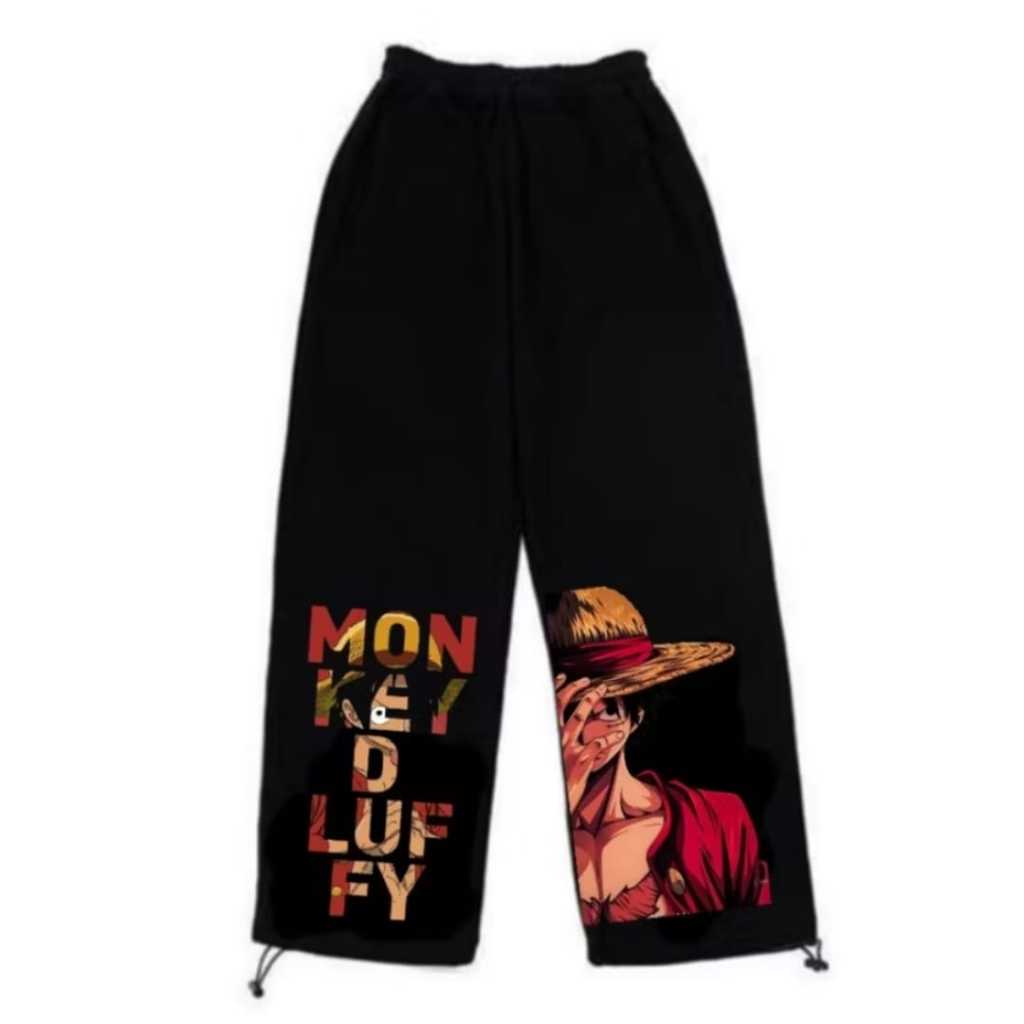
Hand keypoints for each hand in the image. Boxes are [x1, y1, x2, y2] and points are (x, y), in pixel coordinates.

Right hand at [554, 674, 624, 816]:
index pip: (546, 706)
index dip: (555, 689)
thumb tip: (555, 731)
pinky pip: (597, 744)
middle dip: (577, 689)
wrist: (546, 809)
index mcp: (544, 737)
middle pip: (563, 706)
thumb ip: (549, 744)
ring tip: (603, 691)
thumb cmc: (547, 784)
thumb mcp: (544, 761)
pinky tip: (620, 733)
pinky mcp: (580, 763)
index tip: (562, 677)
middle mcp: (553, 740)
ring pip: (579, 718)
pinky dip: (609, 736)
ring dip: (591, 701)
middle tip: (590, 681)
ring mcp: (566, 750)